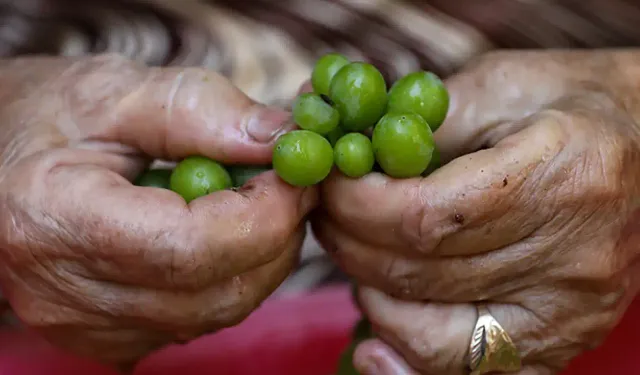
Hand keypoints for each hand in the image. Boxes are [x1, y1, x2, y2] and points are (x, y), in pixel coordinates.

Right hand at [0, 54, 316, 368]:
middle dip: (276, 238)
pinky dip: (230, 278)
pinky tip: (222, 234)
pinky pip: (197, 320)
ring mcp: (85, 328)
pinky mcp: (106, 338)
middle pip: (213, 293)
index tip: (297, 175)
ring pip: (215, 314)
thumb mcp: (115, 91)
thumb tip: (283, 139)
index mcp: (55, 220)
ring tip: (257, 203)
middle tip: (292, 186)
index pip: (187, 249)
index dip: (263, 215)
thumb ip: (200, 110)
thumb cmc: (46, 116)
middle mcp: (64, 294)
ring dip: (259, 259)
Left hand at [312, 50, 639, 373]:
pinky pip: (474, 370)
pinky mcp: (563, 337)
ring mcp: (571, 309)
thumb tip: (353, 156)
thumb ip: (425, 123)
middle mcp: (573, 255)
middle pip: (422, 275)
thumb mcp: (500, 85)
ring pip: (436, 334)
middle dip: (350, 245)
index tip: (330, 186)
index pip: (426, 218)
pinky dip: (412, 359)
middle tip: (327, 214)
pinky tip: (378, 341)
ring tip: (356, 255)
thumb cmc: (572, 104)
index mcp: (560, 175)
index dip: (357, 207)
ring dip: (372, 296)